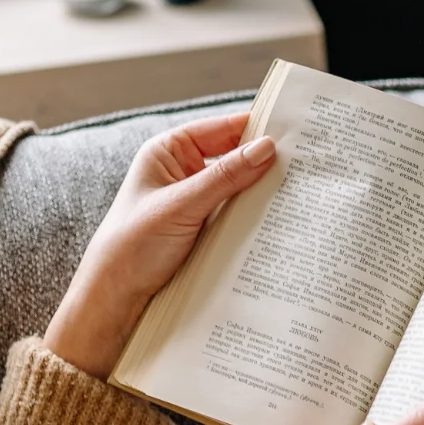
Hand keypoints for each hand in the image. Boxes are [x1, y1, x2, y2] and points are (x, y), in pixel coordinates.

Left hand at [44, 112, 276, 376]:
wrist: (117, 296)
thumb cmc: (133, 244)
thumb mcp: (181, 206)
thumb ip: (224, 177)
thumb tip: (267, 148)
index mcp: (170, 152)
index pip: (222, 129)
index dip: (256, 128)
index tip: (294, 132)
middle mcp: (184, 172)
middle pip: (235, 157)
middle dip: (265, 163)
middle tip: (306, 166)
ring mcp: (196, 201)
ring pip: (239, 189)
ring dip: (262, 193)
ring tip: (299, 193)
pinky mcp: (205, 229)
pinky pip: (237, 215)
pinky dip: (255, 217)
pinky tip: (277, 221)